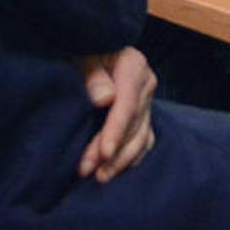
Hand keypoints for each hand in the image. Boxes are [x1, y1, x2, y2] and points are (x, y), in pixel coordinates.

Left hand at [76, 47, 157, 182]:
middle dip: (111, 150)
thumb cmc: (81, 53)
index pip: (127, 103)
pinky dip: (130, 159)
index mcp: (134, 64)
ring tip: (98, 177)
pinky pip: (143, 142)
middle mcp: (146, 83)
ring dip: (120, 160)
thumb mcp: (83, 57)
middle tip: (85, 169)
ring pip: (140, 137)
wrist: (87, 52)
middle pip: (133, 124)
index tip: (103, 152)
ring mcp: (147, 101)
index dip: (115, 130)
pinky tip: (113, 171)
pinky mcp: (144, 116)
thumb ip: (92, 75)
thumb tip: (105, 98)